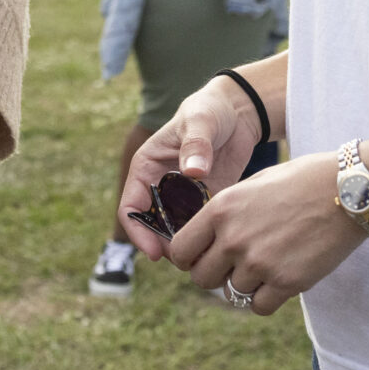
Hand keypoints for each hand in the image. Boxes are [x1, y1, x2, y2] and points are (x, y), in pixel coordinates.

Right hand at [117, 78, 264, 262]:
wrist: (238, 111)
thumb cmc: (209, 110)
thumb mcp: (200, 121)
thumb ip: (196, 144)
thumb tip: (193, 172)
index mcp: (146, 168)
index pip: (131, 208)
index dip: (139, 233)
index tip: (155, 252)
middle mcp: (160, 186)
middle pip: (153, 227)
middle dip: (165, 245)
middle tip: (186, 260)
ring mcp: (182, 196)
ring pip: (176, 231)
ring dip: (186, 245)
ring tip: (204, 256)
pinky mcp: (205, 201)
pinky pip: (199, 226)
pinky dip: (205, 238)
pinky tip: (220, 244)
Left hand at [158, 151, 365, 315]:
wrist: (349, 190)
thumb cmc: (302, 181)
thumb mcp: (253, 185)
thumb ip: (226, 213)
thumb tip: (207, 239)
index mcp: (220, 209)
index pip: (180, 251)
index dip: (188, 259)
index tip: (200, 259)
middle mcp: (234, 238)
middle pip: (202, 279)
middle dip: (215, 275)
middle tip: (234, 266)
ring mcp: (259, 263)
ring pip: (232, 293)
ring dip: (247, 284)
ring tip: (270, 263)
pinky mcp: (286, 282)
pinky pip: (258, 306)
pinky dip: (265, 299)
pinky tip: (279, 280)